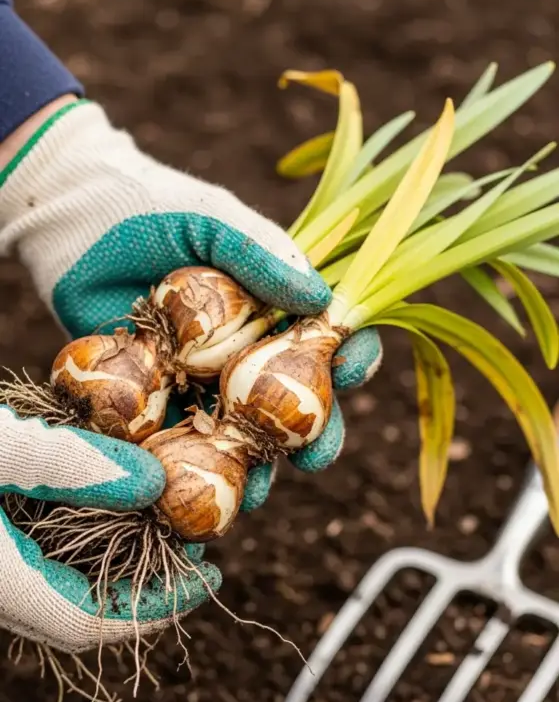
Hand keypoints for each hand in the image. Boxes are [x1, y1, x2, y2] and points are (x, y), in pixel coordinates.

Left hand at [0, 97, 381, 515]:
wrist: (74, 222)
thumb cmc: (155, 209)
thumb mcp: (214, 221)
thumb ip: (263, 253)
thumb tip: (322, 297)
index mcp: (274, 307)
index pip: (328, 337)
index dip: (350, 356)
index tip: (355, 367)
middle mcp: (246, 350)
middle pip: (291, 401)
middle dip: (312, 433)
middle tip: (317, 455)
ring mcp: (203, 380)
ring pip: (239, 434)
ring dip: (254, 468)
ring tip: (255, 490)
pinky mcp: (157, 399)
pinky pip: (179, 441)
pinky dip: (190, 470)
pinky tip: (196, 491)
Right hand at [0, 406, 220, 651]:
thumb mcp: (0, 445)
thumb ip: (72, 465)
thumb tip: (156, 484)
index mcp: (2, 582)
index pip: (87, 622)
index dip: (156, 606)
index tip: (209, 576)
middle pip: (79, 608)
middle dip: (143, 579)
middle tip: (192, 542)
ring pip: (59, 582)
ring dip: (113, 555)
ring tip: (160, 516)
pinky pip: (39, 555)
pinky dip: (81, 532)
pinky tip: (106, 494)